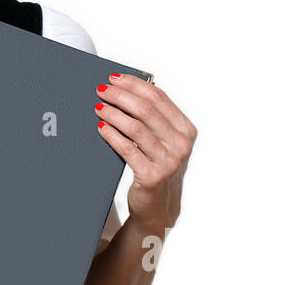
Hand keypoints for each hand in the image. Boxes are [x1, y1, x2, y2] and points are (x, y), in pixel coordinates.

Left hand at [94, 73, 196, 229]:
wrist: (158, 206)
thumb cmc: (157, 167)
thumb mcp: (163, 141)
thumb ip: (153, 118)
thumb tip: (123, 90)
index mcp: (186, 130)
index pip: (159, 97)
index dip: (134, 84)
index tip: (114, 78)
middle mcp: (181, 144)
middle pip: (146, 110)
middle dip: (120, 96)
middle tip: (101, 90)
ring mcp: (168, 161)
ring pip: (135, 127)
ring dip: (113, 114)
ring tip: (98, 107)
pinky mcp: (152, 176)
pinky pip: (126, 149)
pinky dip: (111, 135)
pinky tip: (101, 127)